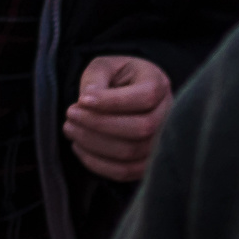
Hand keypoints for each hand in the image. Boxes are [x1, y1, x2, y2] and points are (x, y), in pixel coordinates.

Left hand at [63, 55, 172, 182]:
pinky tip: (80, 148)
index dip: (112, 102)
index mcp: (159, 84)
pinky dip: (98, 164)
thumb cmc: (114, 78)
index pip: (144, 97)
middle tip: (70, 115)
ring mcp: (161, 142)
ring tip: (70, 130)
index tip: (82, 100)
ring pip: (131, 152)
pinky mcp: (147, 164)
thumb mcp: (104, 67)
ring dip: (94, 144)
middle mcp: (168, 115)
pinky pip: (126, 172)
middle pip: (141, 128)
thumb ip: (96, 79)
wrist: (124, 95)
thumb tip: (87, 101)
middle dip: (99, 124)